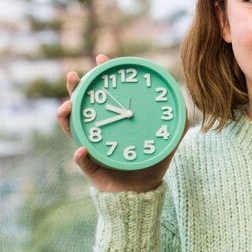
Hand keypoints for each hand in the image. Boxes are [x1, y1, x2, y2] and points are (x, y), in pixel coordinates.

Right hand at [56, 54, 188, 192]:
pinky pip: (82, 160)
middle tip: (73, 76)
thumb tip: (185, 104)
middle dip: (75, 89)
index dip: (101, 76)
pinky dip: (80, 155)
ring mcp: (91, 147)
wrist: (140, 193)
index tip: (101, 59)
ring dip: (66, 116)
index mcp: (115, 119)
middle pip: (81, 104)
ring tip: (66, 107)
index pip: (106, 93)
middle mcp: (99, 129)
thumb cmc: (151, 162)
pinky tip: (82, 149)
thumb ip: (178, 123)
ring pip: (73, 128)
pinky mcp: (90, 167)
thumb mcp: (167, 139)